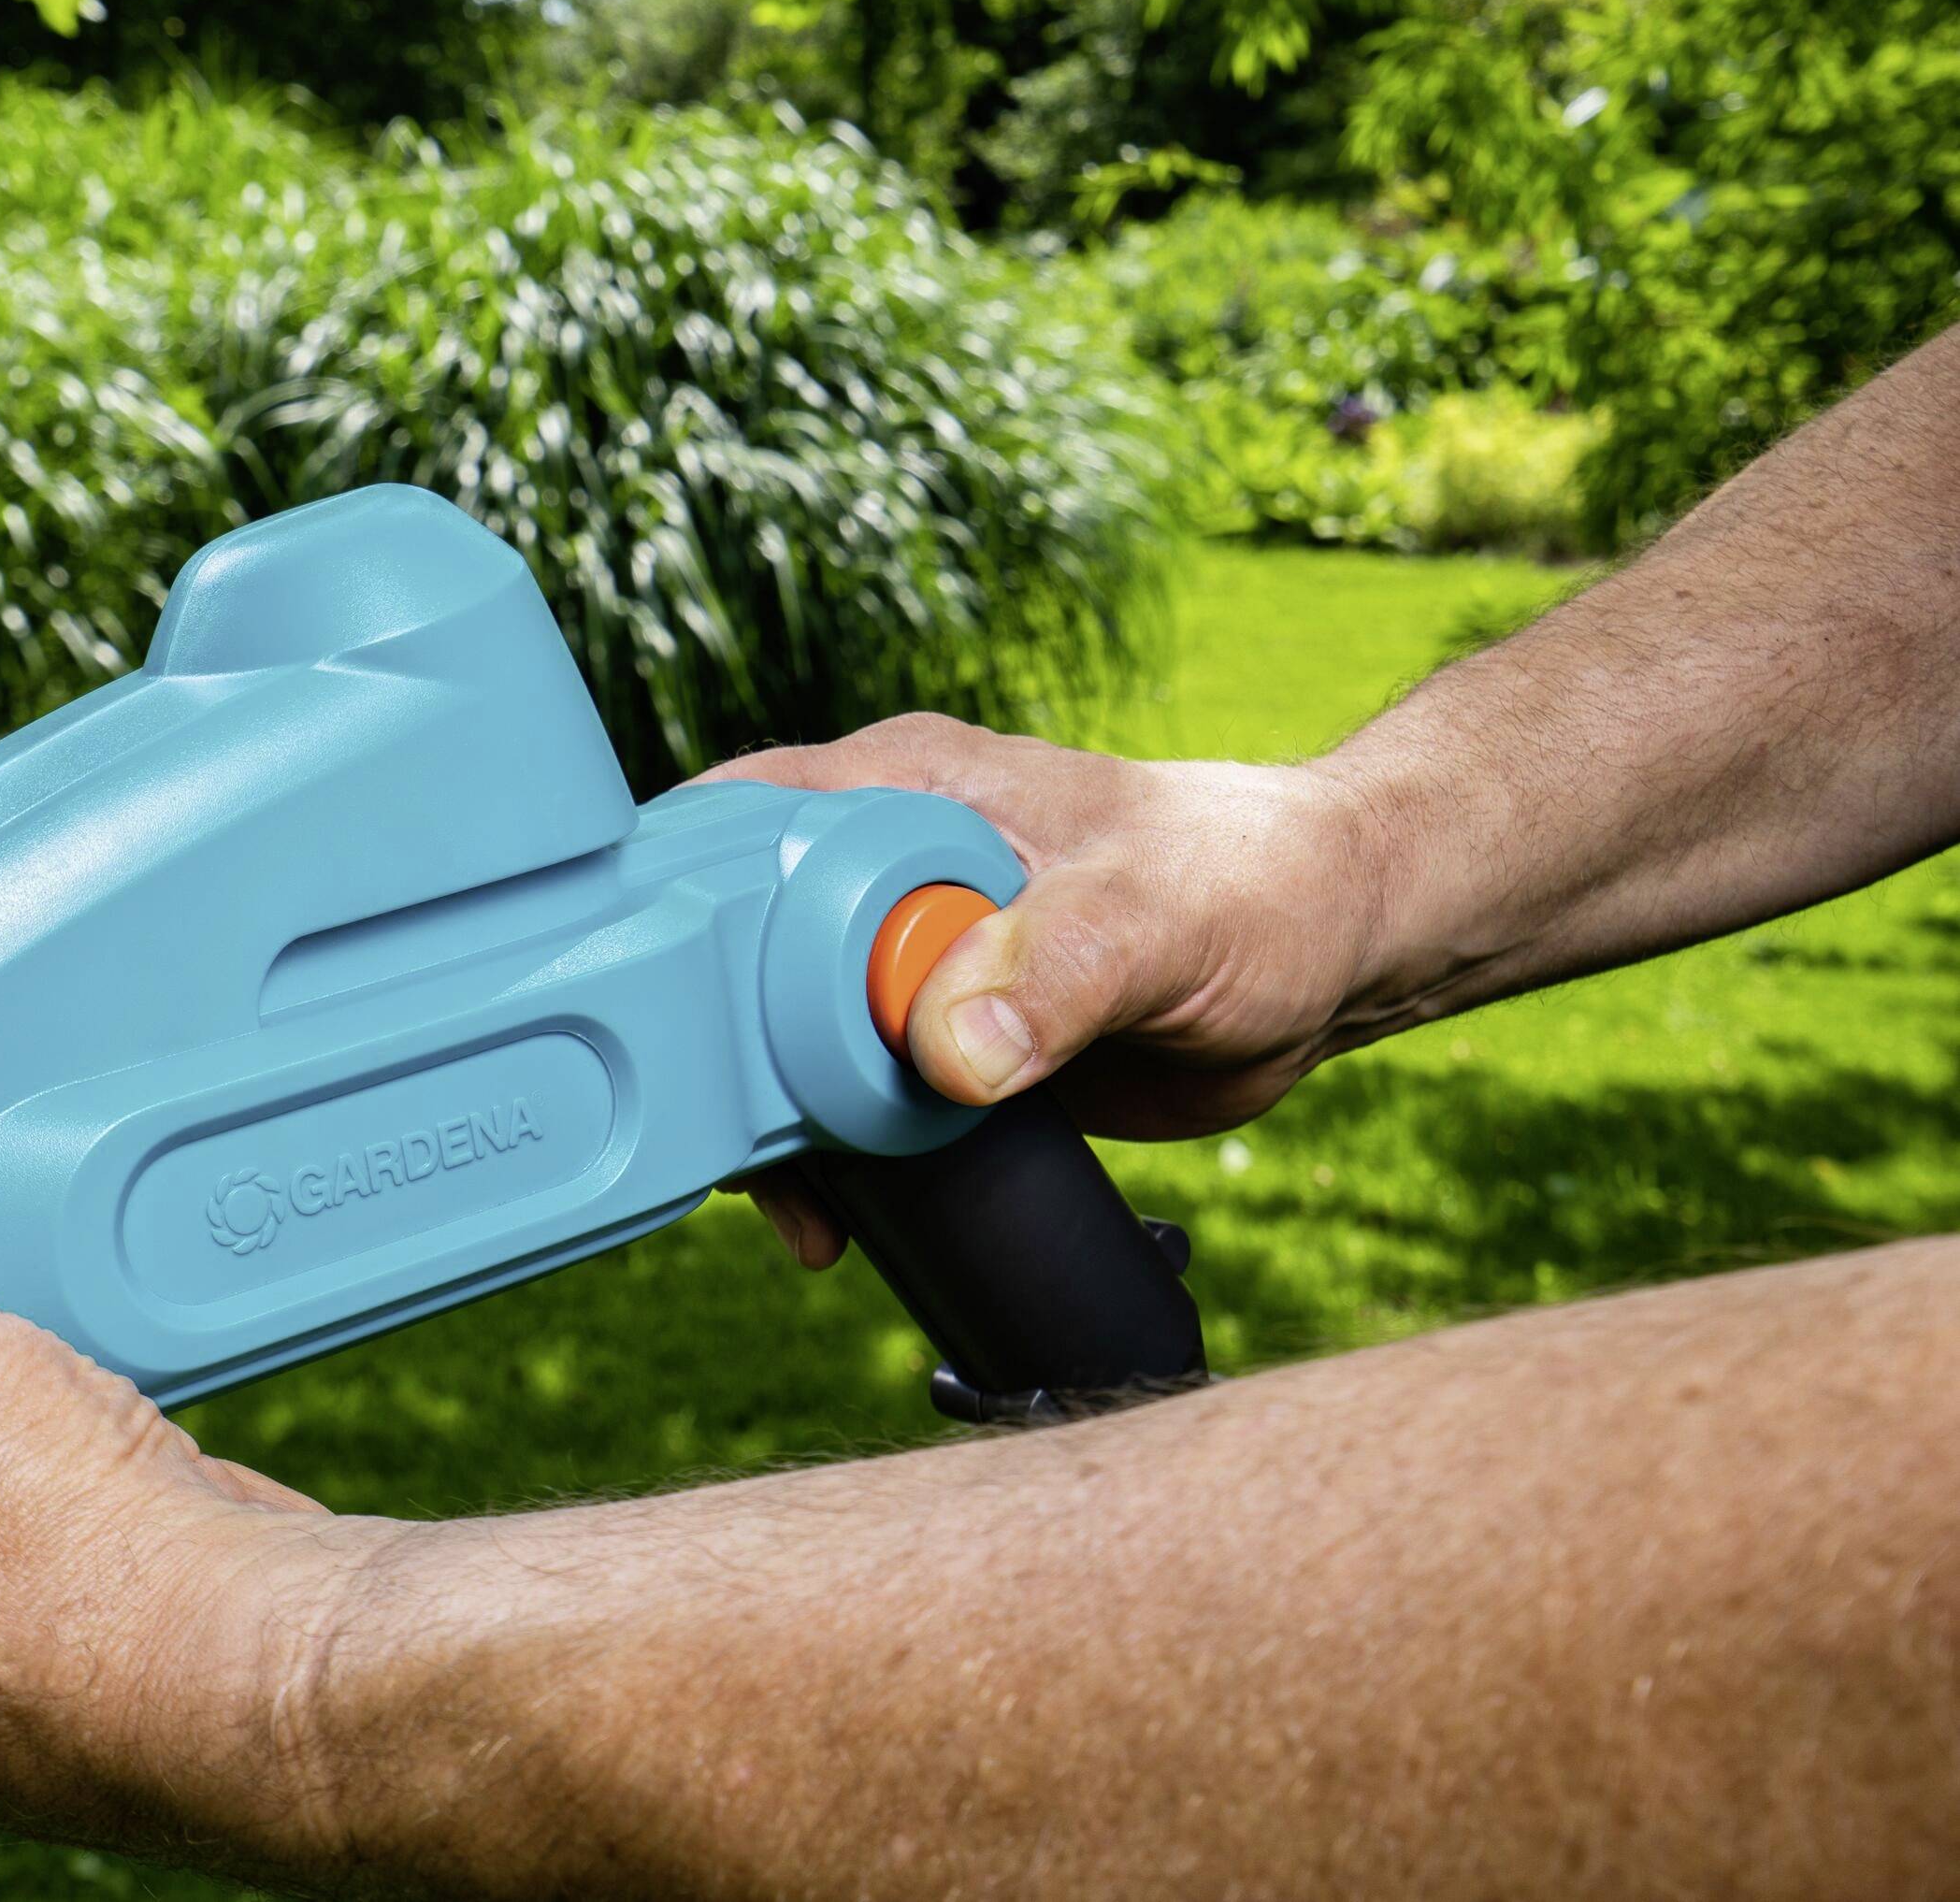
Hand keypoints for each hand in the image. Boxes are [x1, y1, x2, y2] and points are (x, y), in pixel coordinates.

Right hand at [705, 717, 1387, 1267]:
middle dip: (714, 1054)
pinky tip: (841, 1217)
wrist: (1333, 952)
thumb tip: (948, 1054)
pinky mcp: (930, 1038)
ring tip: (803, 1208)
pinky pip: (840, 1100)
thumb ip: (1056, 970)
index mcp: (902, 789)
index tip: (674, 1020)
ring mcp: (897, 956)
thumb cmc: (1260, 887)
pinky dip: (826, 1160)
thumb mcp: (1158, 918)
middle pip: (725, 951)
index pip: (735, 828)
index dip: (679, 913)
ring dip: (768, 1128)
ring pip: (771, 1041)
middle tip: (745, 1151)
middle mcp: (879, 865)